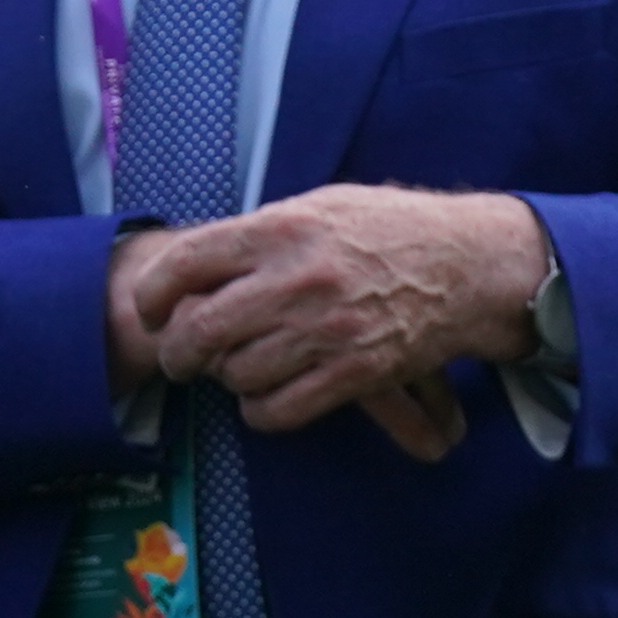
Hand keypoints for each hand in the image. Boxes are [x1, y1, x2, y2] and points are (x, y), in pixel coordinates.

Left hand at [117, 188, 548, 463]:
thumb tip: (197, 266)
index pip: (185, 263)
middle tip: (181, 359)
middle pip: (199, 330)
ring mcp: (325, 330)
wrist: (466, 263)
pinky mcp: (353, 373)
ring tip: (241, 366)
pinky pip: (277, 410)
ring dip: (228, 378)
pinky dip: (260, 411)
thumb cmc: (388, 230)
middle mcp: (297, 280)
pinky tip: (267, 396)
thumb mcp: (319, 207)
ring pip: (236, 375)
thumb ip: (258, 234)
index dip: (152, 294)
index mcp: (281, 229)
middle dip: (177, 353)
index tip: (151, 312)